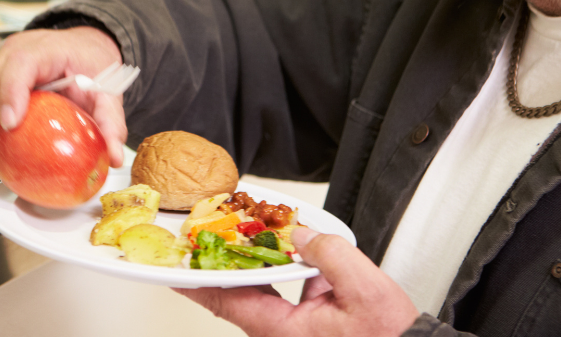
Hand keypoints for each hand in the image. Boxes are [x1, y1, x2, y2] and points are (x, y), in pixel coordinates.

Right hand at [0, 26, 126, 169]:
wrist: (85, 47)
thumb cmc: (93, 64)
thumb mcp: (108, 89)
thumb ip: (111, 121)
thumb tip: (113, 158)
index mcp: (46, 48)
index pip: (21, 63)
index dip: (11, 92)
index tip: (11, 124)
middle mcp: (17, 51)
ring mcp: (3, 62)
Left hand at [174, 227, 418, 336]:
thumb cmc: (386, 336)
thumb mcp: (362, 288)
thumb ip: (329, 254)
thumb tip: (301, 233)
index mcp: (282, 331)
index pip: (226, 300)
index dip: (197, 282)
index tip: (174, 269)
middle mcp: (280, 334)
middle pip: (237, 295)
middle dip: (220, 266)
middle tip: (202, 242)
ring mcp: (292, 331)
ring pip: (259, 293)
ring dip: (250, 266)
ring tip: (240, 238)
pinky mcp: (307, 326)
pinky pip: (283, 294)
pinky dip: (279, 271)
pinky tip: (293, 251)